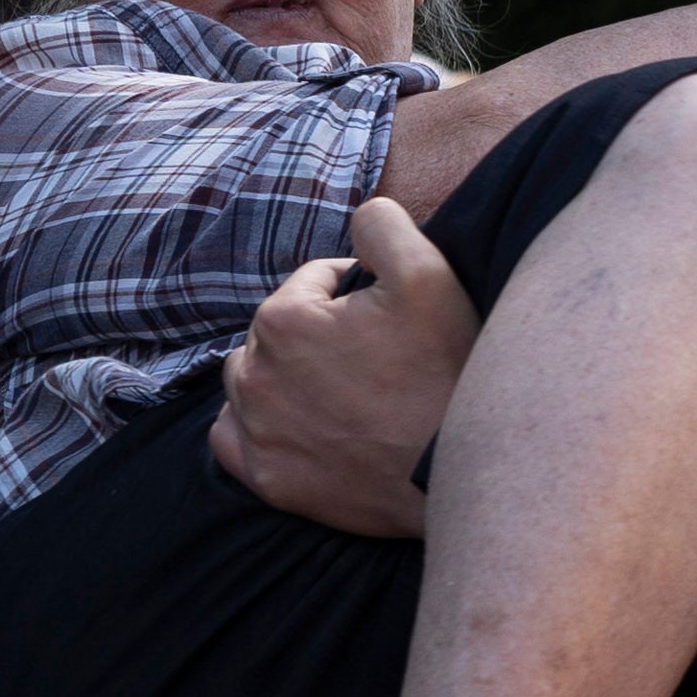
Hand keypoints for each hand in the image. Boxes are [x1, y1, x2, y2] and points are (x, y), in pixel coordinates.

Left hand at [209, 196, 473, 539]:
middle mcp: (255, 376)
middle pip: (275, 332)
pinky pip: (231, 438)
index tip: (391, 315)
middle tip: (371, 354)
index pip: (313, 281)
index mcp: (283, 320)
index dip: (356, 291)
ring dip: (281, 375)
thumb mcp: (429, 274)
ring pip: (249, 381)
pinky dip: (254, 425)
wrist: (465, 471)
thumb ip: (381, 224)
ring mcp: (259, 434)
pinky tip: (293, 423)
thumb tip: (360, 215)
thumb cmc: (447, 372)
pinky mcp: (270, 481)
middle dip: (315, 332)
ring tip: (336, 388)